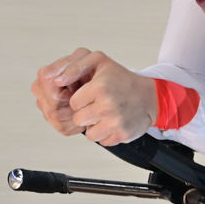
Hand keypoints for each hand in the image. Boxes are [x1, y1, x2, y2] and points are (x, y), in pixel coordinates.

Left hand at [36, 50, 157, 144]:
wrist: (148, 97)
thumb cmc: (121, 80)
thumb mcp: (98, 61)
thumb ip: (74, 66)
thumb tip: (56, 79)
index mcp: (99, 87)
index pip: (73, 102)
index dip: (79, 100)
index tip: (89, 95)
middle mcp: (107, 106)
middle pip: (78, 120)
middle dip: (85, 113)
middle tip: (97, 105)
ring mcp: (115, 122)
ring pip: (89, 134)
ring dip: (94, 126)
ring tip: (104, 115)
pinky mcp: (121, 135)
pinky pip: (102, 142)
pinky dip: (105, 134)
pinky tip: (112, 123)